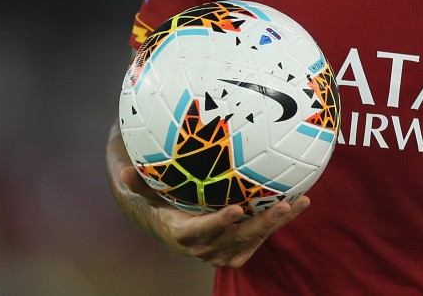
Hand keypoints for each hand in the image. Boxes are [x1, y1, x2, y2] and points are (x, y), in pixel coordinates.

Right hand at [117, 163, 310, 267]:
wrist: (176, 231)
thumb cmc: (164, 204)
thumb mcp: (152, 195)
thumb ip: (141, 184)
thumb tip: (123, 171)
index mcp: (185, 234)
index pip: (203, 231)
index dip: (219, 223)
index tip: (236, 210)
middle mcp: (207, 248)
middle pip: (238, 238)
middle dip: (263, 224)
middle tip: (284, 206)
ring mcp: (225, 251)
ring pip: (254, 239)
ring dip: (277, 223)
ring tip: (299, 203)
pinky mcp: (239, 249)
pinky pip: (262, 237)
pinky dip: (279, 222)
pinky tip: (299, 203)